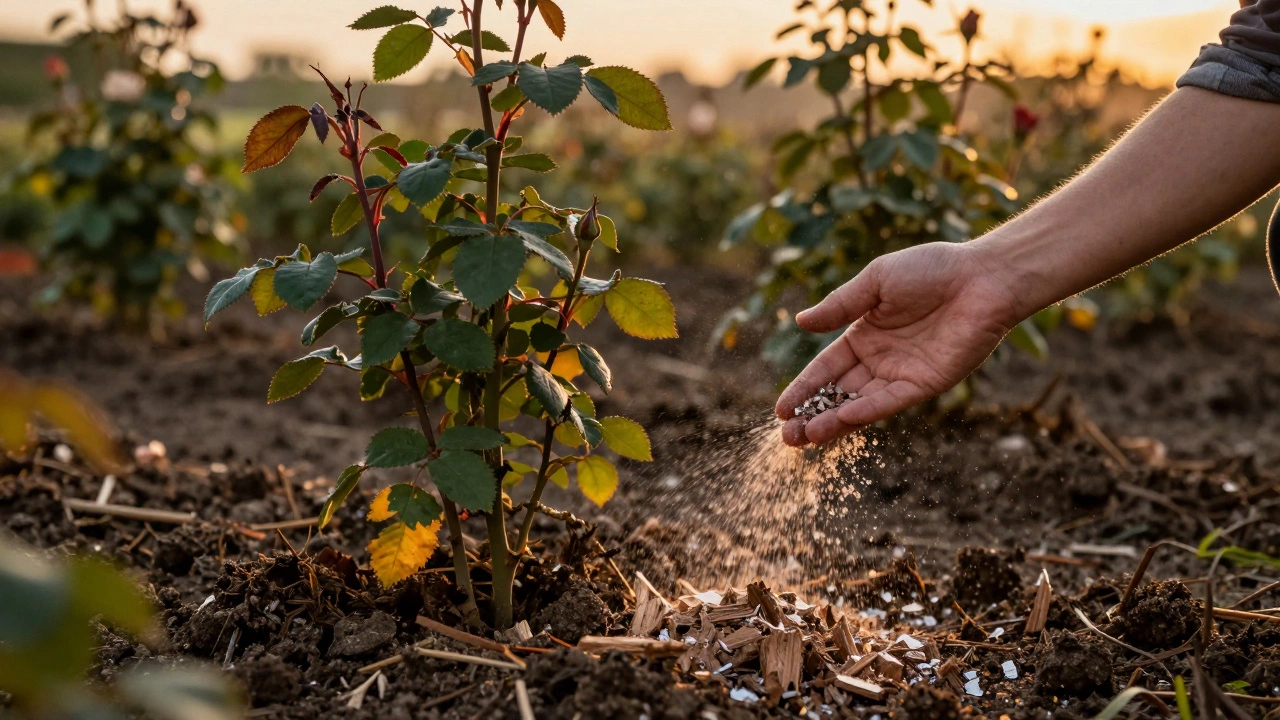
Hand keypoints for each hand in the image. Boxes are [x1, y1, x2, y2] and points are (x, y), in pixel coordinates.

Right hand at [775, 241, 1026, 445]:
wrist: (982, 277)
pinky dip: (866, 412)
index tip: (780, 410)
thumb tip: (800, 322)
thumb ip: (839, 305)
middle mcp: (880, 360)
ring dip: (832, 422)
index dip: (803, 389)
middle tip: (787, 437)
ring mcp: (902, 374)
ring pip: (860, 405)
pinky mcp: (925, 384)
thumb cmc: (931, 270)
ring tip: (804, 438)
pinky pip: (889, 402)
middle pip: (838, 394)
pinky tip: (842, 419)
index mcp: (864, 334)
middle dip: (811, 415)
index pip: (826, 369)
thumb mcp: (876, 282)